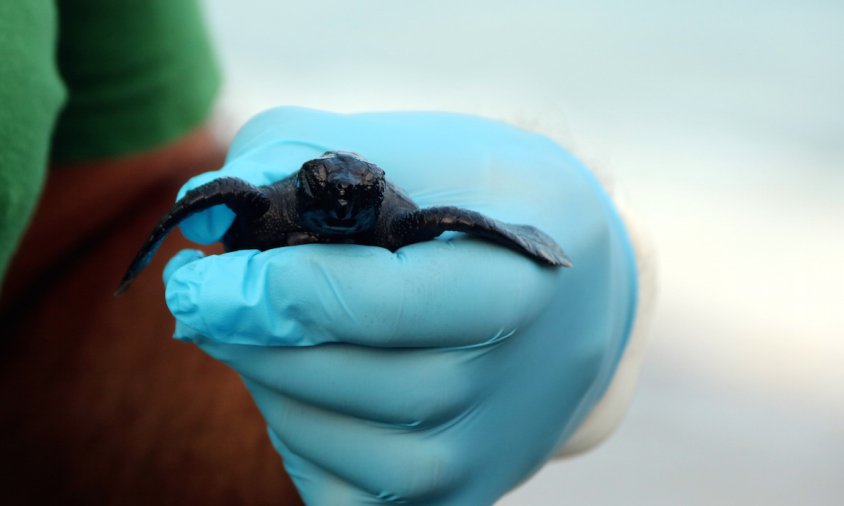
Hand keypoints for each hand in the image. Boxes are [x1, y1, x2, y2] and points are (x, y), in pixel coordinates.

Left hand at [163, 107, 637, 503]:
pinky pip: (339, 490)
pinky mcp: (457, 495)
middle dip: (253, 335)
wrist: (582, 290)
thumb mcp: (427, 146)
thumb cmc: (495, 204)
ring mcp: (484, 454)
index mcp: (520, 280)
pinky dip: (299, 439)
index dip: (271, 292)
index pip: (378, 304)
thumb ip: (310, 151)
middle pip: (341, 376)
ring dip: (270, 381)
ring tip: (274, 332)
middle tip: (219, 295)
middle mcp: (512, 383)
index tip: (198, 278)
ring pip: (328, 439)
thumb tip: (208, 207)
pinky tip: (310, 388)